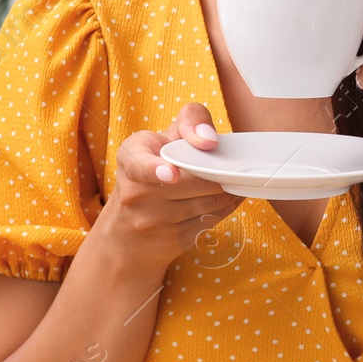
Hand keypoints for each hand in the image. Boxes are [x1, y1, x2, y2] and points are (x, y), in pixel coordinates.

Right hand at [95, 102, 242, 274]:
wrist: (127, 232)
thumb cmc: (153, 170)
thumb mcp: (160, 138)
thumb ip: (190, 120)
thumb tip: (210, 140)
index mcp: (130, 159)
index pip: (139, 164)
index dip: (155, 169)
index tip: (171, 174)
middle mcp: (135, 193)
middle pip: (193, 183)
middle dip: (218, 173)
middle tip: (235, 165)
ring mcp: (151, 221)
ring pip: (207, 202)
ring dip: (228, 191)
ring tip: (235, 179)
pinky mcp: (171, 241)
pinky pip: (210, 220)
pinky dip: (226, 207)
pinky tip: (229, 197)